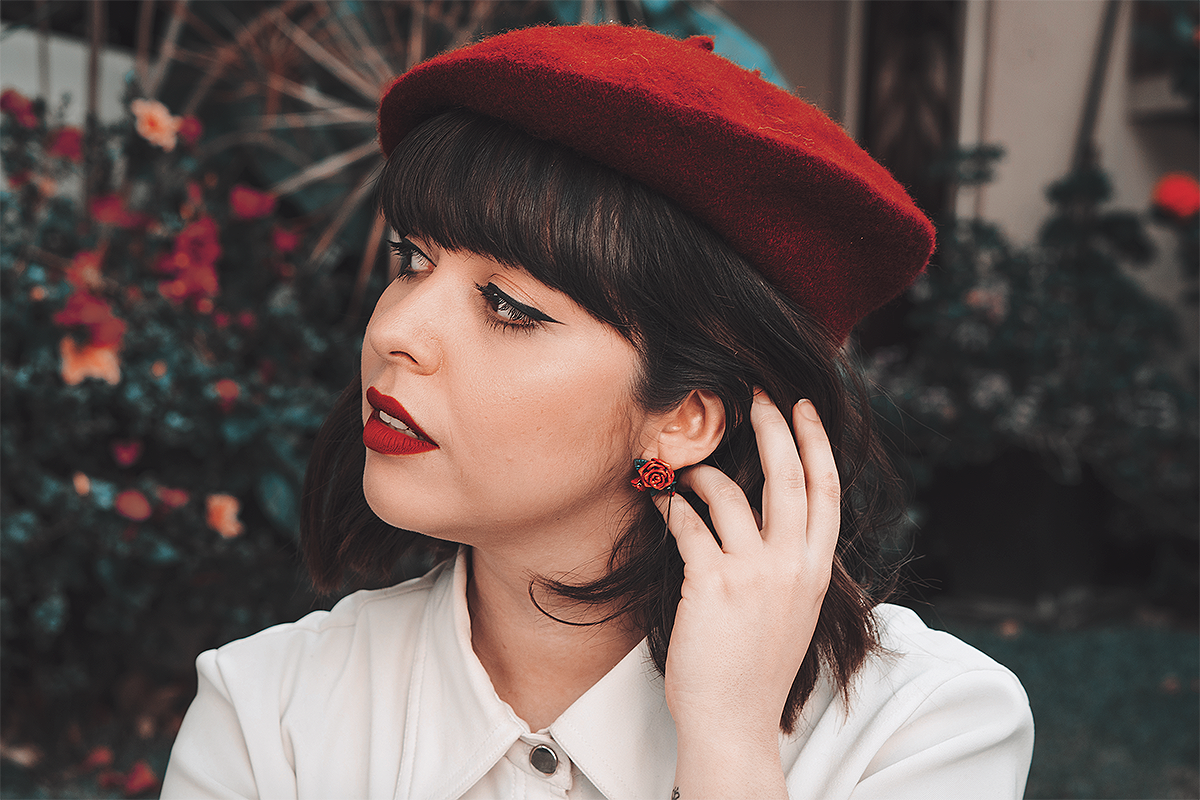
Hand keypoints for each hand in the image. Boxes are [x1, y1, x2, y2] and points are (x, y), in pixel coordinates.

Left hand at [659, 391, 839, 793]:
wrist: (734, 720)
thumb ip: (791, 566)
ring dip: (703, 473)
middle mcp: (794, 566)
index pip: (827, 492)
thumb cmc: (755, 668)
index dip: (817, 443)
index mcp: (817, 571)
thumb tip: (775, 524)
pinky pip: (689, 524)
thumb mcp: (793, 612)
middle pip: (789, 476)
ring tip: (684, 471)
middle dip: (772, 426)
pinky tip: (658, 500)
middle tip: (754, 395)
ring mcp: (756, 573)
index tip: (804, 408)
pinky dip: (671, 505)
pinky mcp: (714, 583)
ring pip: (731, 494)